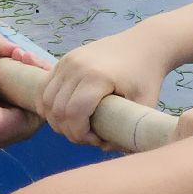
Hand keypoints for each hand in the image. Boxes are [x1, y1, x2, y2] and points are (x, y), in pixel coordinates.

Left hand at [0, 34, 44, 151]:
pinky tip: (40, 74)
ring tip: (32, 63)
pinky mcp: (36, 121)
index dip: (29, 59)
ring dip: (43, 70)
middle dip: (38, 63)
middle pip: (39, 78)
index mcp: (5, 89)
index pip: (27, 71)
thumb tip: (18, 49)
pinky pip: (48, 100)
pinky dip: (48, 85)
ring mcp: (28, 111)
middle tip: (28, 58)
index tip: (22, 54)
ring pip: (46, 87)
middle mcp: (18, 100)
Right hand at [39, 30, 174, 147]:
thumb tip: (106, 150)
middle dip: (68, 131)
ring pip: (47, 100)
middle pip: (57, 110)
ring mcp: (68, 60)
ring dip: (56, 120)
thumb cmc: (147, 76)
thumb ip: (128, 130)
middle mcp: (77, 66)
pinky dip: (49, 105)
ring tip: (75, 127)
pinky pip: (45, 87)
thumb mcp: (145, 104)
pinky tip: (64, 114)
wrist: (145, 43)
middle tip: (86, 137)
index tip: (95, 140)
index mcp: (98, 77)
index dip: (79, 135)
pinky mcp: (64, 59)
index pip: (73, 114)